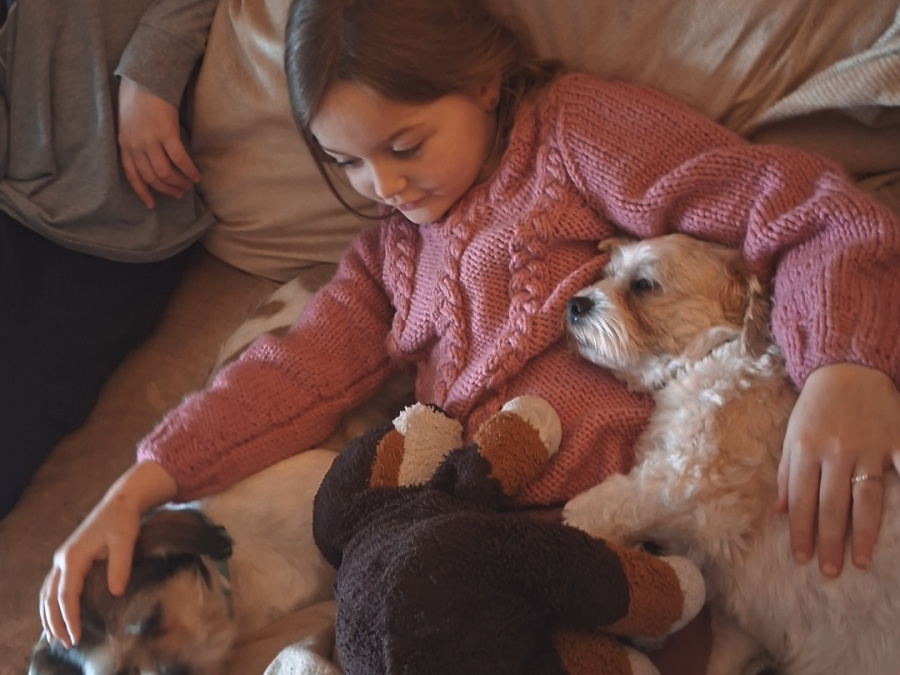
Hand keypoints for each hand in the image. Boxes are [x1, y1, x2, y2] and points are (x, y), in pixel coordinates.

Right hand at [39, 462, 176, 646]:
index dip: (70, 618)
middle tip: (66, 644)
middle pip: (51, 597)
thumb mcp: (125, 541)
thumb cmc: (123, 520)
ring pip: (48, 592)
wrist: (121, 502)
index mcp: (74, 556)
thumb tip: (116, 592)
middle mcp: (63, 558)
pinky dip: (52, 603)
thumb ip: (120, 566)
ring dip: (49, 615)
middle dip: (56, 622)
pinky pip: (54, 586)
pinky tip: (58, 616)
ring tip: (56, 637)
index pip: (67, 594)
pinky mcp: (70, 559)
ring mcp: (64, 558)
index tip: (77, 636)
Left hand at [117, 76, 199, 208]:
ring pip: (165, 172)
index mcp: (124, 144)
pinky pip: (179, 159)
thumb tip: (149, 161)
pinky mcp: (166, 133)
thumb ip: (134, 143)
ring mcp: (150, 140)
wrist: (145, 77)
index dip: (142, 193)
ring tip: (188, 186)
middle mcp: (135, 145)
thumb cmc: (137, 99)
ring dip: (179, 182)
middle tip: (178, 194)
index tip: (152, 205)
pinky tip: (196, 176)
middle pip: (152, 177)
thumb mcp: (128, 124)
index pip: (132, 176)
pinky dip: (188, 171)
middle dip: (166, 189)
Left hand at [776, 363, 899, 576]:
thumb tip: (781, 512)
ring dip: (864, 534)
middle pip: (833, 506)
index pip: (802, 500)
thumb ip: (787, 474)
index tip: (802, 558)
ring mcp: (869, 446)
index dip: (801, 531)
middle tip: (829, 572)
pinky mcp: (897, 438)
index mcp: (805, 449)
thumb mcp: (791, 435)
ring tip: (862, 561)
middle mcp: (835, 451)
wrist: (846, 367)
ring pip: (867, 499)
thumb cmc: (815, 406)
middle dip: (830, 542)